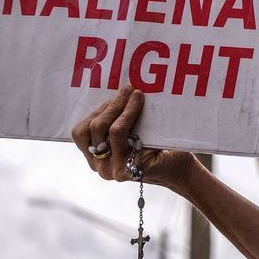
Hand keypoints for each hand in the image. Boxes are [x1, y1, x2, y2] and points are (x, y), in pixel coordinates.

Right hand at [69, 88, 196, 191]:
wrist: (178, 168)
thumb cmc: (154, 148)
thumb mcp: (129, 132)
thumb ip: (116, 120)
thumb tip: (116, 90)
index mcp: (94, 157)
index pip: (80, 132)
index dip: (95, 110)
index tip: (114, 96)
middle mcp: (98, 166)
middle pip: (91, 127)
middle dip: (110, 104)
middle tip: (127, 89)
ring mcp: (110, 169)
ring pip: (106, 128)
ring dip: (120, 106)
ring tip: (136, 94)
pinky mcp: (124, 168)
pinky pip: (119, 133)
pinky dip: (128, 113)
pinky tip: (140, 103)